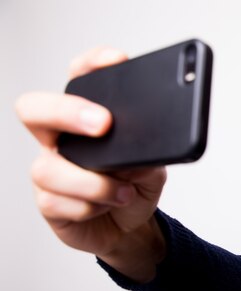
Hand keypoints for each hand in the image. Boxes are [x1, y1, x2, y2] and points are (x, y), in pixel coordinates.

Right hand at [15, 47, 167, 281]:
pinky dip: (90, 207)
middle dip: (65, 111)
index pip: (79, 78)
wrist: (130, 229)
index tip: (116, 61)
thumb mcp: (154, 169)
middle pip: (35, 109)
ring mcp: (51, 171)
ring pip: (49, 169)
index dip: (91, 64)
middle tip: (103, 124)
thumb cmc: (135, 189)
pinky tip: (108, 207)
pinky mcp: (49, 203)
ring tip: (123, 192)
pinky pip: (58, 202)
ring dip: (93, 183)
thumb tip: (146, 149)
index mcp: (86, 119)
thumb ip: (150, 155)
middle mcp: (61, 140)